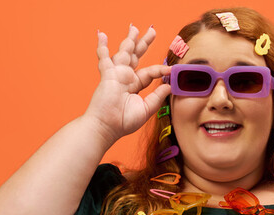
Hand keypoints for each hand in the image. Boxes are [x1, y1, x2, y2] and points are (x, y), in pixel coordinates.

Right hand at [84, 25, 171, 140]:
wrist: (107, 127)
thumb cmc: (123, 122)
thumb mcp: (146, 109)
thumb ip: (157, 96)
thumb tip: (169, 86)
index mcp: (135, 85)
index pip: (150, 72)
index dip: (161, 70)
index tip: (171, 70)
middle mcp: (126, 78)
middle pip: (137, 56)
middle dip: (144, 43)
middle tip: (152, 30)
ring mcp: (116, 75)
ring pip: (124, 52)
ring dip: (129, 39)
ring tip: (133, 27)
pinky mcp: (108, 75)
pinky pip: (104, 58)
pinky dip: (102, 46)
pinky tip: (102, 34)